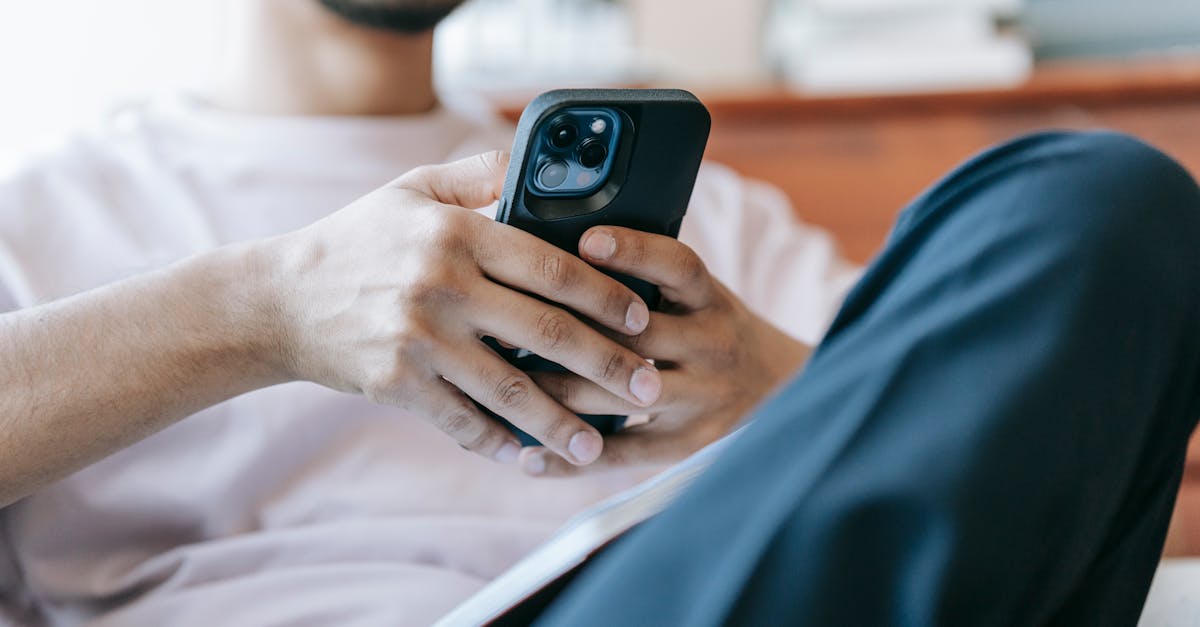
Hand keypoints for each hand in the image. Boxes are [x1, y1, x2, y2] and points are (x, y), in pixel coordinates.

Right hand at [262, 153, 662, 466]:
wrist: (278, 299)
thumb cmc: (357, 239)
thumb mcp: (413, 189)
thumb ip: (480, 173)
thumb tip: (542, 162)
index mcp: (457, 232)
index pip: (553, 267)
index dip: (607, 296)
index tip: (642, 318)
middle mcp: (443, 285)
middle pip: (547, 333)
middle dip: (609, 366)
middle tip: (651, 389)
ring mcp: (419, 340)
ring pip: (512, 390)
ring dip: (564, 424)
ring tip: (601, 446)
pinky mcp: (397, 385)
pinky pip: (463, 422)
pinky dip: (501, 444)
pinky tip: (532, 459)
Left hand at [519, 226, 811, 475]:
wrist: (786, 391)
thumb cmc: (715, 331)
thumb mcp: (701, 296)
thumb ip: (650, 279)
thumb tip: (564, 248)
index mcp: (712, 300)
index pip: (678, 266)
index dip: (634, 250)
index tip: (585, 241)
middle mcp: (712, 346)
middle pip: (634, 337)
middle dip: (565, 331)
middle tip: (503, 323)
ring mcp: (702, 399)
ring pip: (617, 397)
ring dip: (553, 392)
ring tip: (500, 384)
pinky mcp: (689, 446)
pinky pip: (623, 455)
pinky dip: (571, 459)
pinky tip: (527, 457)